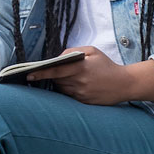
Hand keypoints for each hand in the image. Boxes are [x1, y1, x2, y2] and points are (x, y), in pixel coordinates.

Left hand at [26, 46, 153, 104]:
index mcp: (81, 68)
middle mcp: (80, 82)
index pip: (55, 71)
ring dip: (60, 83)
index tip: (29, 74)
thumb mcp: (92, 51)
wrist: (124, 84)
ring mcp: (82, 94)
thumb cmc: (107, 65)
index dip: (41, 73)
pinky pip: (69, 97)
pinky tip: (74, 85)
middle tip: (51, 71)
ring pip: (62, 89)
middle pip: (56, 80)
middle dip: (52, 76)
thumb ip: (72, 51)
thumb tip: (57, 57)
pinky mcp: (84, 103)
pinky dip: (68, 90)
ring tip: (67, 78)